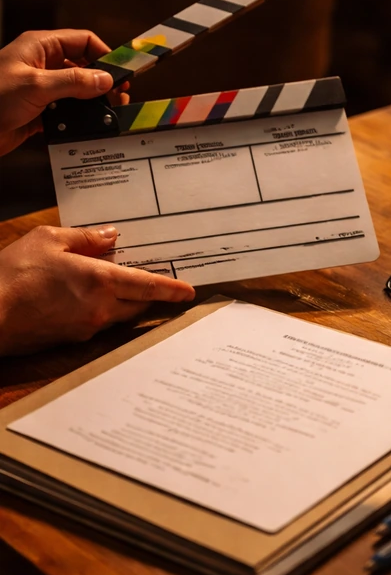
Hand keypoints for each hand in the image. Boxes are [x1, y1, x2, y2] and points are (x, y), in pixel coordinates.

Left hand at [0, 30, 130, 157]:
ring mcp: (43, 87)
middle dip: (104, 80)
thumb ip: (75, 81)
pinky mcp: (42, 109)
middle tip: (120, 97)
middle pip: (85, 66)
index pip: (83, 41)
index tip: (122, 73)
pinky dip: (81, 117)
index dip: (105, 54)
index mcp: (40, 47)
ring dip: (94, 101)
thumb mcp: (36, 85)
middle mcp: (44, 64)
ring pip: (80, 90)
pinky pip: (70, 110)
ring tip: (110, 112)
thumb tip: (107, 79)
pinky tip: (89, 124)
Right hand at [0, 225, 194, 355]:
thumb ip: (84, 237)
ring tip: (117, 286)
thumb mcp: (47, 241)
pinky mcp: (72, 339)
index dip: (171, 289)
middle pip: (140, 303)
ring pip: (120, 314)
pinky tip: (88, 299)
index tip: (189, 291)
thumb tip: (110, 236)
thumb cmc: (12, 275)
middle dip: (150, 294)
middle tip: (157, 284)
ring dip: (125, 302)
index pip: (148, 286)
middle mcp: (102, 308)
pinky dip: (103, 310)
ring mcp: (87, 327)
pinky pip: (99, 323)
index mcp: (101, 281)